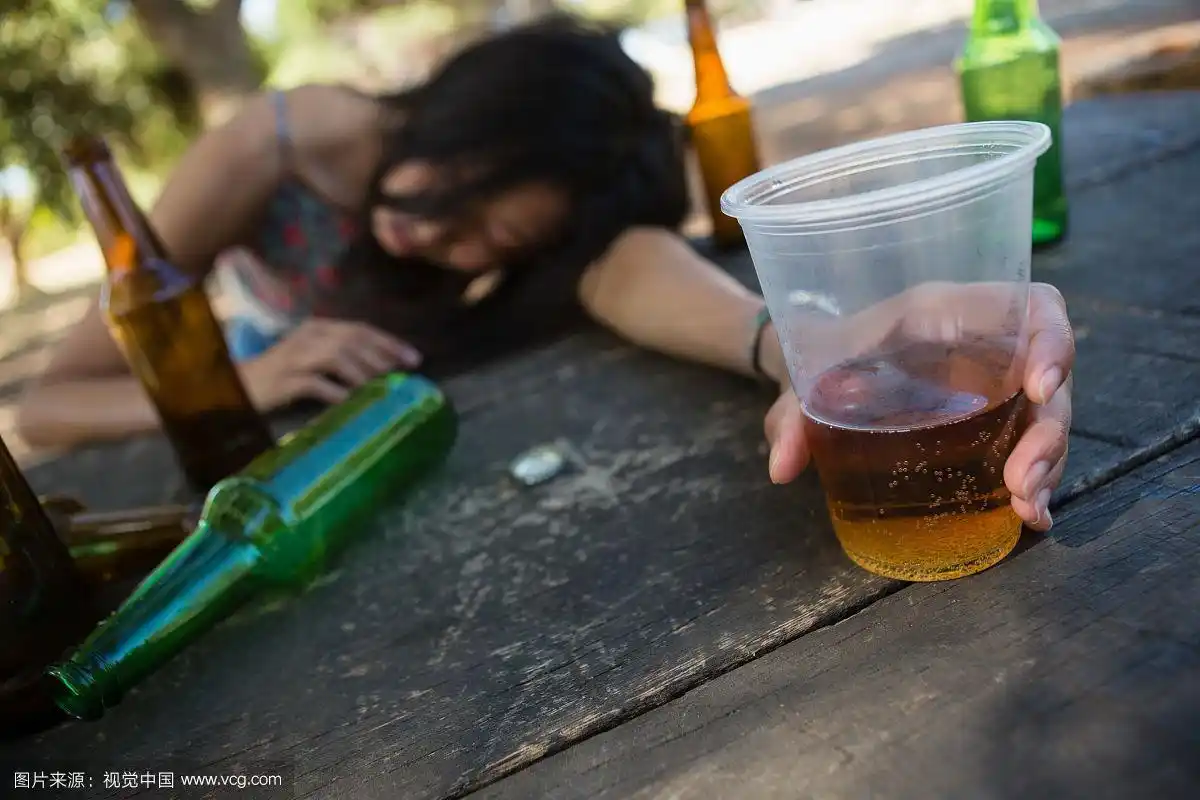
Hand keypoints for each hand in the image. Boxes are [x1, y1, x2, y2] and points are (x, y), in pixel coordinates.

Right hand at [240, 319, 421, 409]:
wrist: (237, 386)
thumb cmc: (281, 376)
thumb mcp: (314, 359)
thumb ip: (343, 359)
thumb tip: (384, 370)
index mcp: (317, 327)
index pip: (360, 329)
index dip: (389, 342)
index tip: (414, 358)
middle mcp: (308, 336)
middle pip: (353, 339)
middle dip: (383, 356)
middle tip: (403, 374)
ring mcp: (295, 356)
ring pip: (337, 356)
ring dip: (363, 373)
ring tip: (380, 389)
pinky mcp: (285, 379)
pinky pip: (317, 383)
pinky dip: (338, 392)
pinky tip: (353, 402)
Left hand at [763, 282, 1073, 530]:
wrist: (814, 373)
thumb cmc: (818, 358)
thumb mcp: (801, 380)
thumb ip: (790, 417)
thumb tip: (782, 467)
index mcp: (944, 313)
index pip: (1028, 309)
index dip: (1052, 342)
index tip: (1039, 390)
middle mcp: (982, 346)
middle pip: (1049, 378)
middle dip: (1048, 433)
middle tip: (1021, 485)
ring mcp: (993, 386)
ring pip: (1045, 419)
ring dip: (1047, 464)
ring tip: (1027, 509)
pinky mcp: (991, 422)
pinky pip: (1029, 444)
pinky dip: (1039, 480)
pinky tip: (1032, 517)